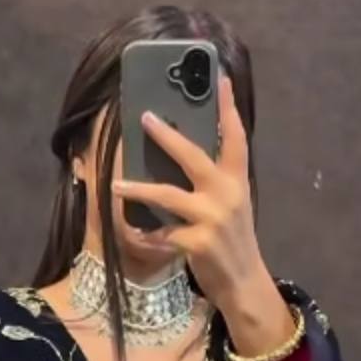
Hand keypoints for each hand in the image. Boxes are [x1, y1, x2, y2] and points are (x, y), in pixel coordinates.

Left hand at [113, 76, 294, 352]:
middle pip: (193, 156)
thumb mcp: (232, 205)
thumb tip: (182, 155)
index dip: (228, 107)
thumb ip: (214, 181)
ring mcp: (212, 219)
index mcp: (237, 180)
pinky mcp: (198, 243)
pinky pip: (162, 234)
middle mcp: (227, 194)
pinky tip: (131, 232)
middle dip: (168, 136)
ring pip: (168, 195)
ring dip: (138, 189)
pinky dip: (146, 234)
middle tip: (145, 116)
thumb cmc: (232, 241)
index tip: (220, 78)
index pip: (235, 136)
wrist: (244, 282)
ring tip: (115, 184)